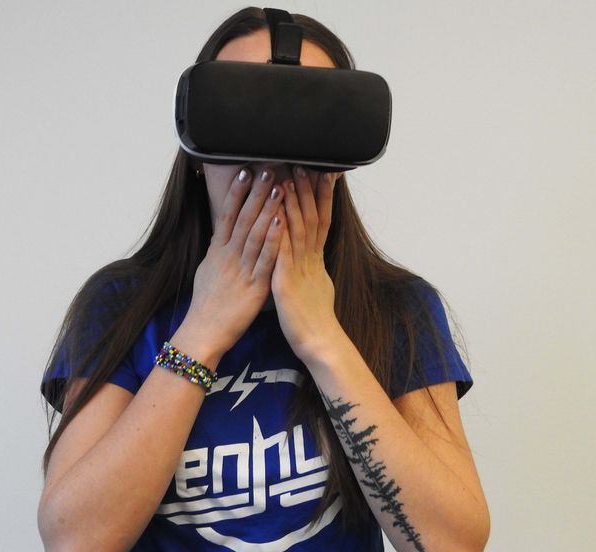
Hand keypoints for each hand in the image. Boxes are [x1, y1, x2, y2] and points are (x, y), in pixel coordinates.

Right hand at [175, 167, 284, 365]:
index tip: (245, 171)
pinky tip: (282, 222)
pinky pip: (265, 260)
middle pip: (243, 218)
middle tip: (268, 168)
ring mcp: (241, 270)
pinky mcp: (254, 286)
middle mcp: (228, 256)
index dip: (237, 192)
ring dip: (268, 209)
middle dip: (256, 192)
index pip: (228, 215)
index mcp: (217, 251)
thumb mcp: (208, 269)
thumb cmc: (207, 302)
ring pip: (255, 234)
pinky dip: (273, 240)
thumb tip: (222, 232)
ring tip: (279, 186)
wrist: (204, 330)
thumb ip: (217, 249)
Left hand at [271, 166, 340, 363]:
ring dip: (292, 204)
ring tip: (287, 179)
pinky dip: (278, 233)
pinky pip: (282, 254)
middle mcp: (309, 260)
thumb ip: (313, 270)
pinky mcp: (287, 283)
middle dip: (306, 191)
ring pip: (297, 230)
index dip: (321, 197)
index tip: (321, 173)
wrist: (319, 344)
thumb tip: (315, 261)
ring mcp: (299, 270)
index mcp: (314, 260)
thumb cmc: (314, 320)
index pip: (320, 220)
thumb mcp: (317, 288)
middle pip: (310, 218)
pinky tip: (274, 216)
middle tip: (302, 164)